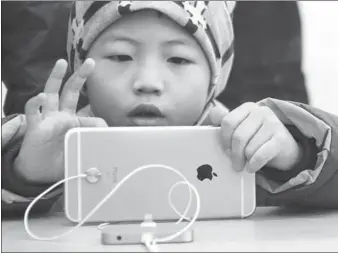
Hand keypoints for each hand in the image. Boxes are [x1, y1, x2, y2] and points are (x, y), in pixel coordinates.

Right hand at [14, 59, 107, 183]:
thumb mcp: (80, 148)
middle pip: (70, 90)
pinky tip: (41, 97)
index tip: (106, 125)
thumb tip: (106, 130)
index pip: (88, 109)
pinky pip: (33, 111)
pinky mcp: (35, 126)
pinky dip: (35, 102)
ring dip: (56, 77)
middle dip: (80, 76)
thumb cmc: (60, 158)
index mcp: (74, 121)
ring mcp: (48, 119)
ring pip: (51, 93)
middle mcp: (61, 115)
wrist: (40, 173)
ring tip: (61, 63)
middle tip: (90, 62)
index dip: (98, 115)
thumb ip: (92, 137)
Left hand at [209, 102, 301, 172]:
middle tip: (234, 164)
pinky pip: (260, 155)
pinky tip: (252, 168)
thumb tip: (213, 111)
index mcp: (248, 108)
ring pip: (249, 148)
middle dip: (234, 154)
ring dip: (245, 160)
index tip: (226, 149)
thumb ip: (225, 121)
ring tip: (246, 163)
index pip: (228, 122)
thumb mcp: (241, 127)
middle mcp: (261, 112)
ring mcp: (273, 124)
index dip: (224, 138)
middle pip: (238, 136)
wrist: (285, 147)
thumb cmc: (257, 137)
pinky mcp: (280, 139)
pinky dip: (254, 164)